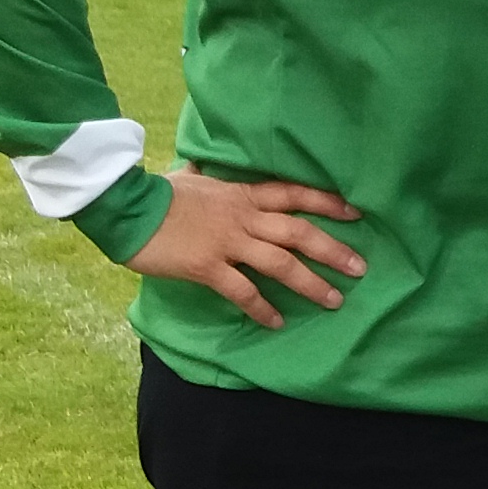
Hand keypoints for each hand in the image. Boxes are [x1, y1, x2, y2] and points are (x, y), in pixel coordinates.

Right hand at [128, 169, 363, 329]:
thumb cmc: (157, 194)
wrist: (126, 208)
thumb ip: (201, 176)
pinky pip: (243, 291)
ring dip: (310, 283)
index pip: (294, 194)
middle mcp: (243, 217)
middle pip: (299, 232)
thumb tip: (196, 166)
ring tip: (334, 300)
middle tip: (360, 268)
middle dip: (333, 250)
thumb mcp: (187, 179)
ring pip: (280, 263)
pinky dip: (262, 308)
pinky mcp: (207, 266)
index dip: (327, 203)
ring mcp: (227, 242)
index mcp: (242, 194)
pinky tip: (277, 322)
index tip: (357, 212)